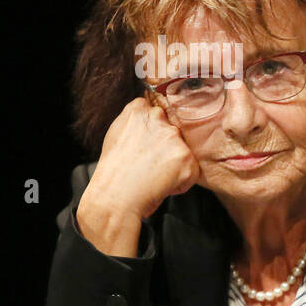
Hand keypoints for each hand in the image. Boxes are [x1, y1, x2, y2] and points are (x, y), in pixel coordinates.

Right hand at [81, 96, 200, 223]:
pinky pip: (192, 169)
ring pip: (183, 149)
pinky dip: (181, 180)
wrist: (115, 196)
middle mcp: (158, 118)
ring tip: (154, 173)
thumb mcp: (117, 134)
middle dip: (166, 146)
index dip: (154, 131)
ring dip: (174, 162)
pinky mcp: (187, 158)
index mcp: (139, 110)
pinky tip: (162, 183)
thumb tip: (149, 112)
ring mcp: (174, 138)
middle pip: (173, 129)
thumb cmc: (113, 170)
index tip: (147, 144)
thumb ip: (136, 121)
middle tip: (150, 162)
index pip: (157, 110)